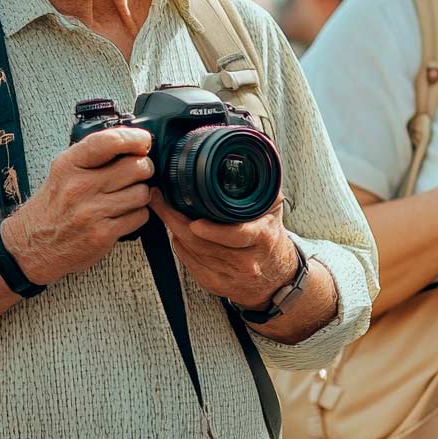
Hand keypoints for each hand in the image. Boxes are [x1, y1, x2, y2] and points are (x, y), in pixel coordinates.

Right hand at [0, 127, 153, 285]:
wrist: (30, 246)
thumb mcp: (63, 172)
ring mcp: (92, 211)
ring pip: (142, 193)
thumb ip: (93, 156)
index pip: (110, 141)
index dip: (134, 138)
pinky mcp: (103, 234)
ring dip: (141, 195)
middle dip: (145, 168)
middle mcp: (80, 186)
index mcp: (70, 164)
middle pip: (136, 167)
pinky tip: (123, 215)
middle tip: (140, 172)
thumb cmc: (51, 207)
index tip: (143, 141)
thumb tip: (131, 142)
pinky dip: (137, 215)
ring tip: (127, 197)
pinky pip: (139, 216)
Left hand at [149, 190, 297, 308]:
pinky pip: (189, 263)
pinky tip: (176, 231)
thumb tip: (247, 154)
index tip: (194, 220)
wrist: (276, 275)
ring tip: (164, 209)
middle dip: (176, 220)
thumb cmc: (270, 236)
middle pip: (203, 243)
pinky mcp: (214, 284)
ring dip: (174, 229)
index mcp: (262, 239)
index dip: (213, 230)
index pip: (235, 235)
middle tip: (160, 200)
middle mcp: (246, 261)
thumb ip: (262, 182)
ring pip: (192, 251)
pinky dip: (179, 245)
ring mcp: (228, 276)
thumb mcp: (273, 207)